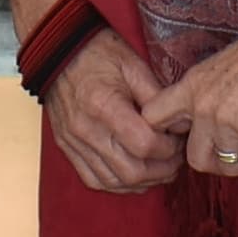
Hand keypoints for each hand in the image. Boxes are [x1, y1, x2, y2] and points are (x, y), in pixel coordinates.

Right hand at [47, 29, 182, 193]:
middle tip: (176, 159)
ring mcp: (73, 143)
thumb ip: (157, 98)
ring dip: (143, 182)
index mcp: (104, 105)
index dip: (169, 148)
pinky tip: (134, 175)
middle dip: (162, 170)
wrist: (58, 52)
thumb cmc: (98, 53)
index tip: (178, 139)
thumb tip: (179, 127)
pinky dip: (118, 184)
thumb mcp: (133, 66)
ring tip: (160, 168)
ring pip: (114, 182)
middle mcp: (86, 130)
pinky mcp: (67, 148)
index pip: (145, 145)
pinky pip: (94, 180)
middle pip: (132, 171)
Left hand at [157, 10, 237, 179]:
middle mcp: (205, 107)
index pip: (153, 119)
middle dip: (219, 163)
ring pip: (231, 165)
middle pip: (196, 160)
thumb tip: (197, 128)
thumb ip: (201, 97)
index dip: (167, 136)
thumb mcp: (215, 68)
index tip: (187, 138)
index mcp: (191, 88)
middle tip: (236, 153)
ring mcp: (230, 121)